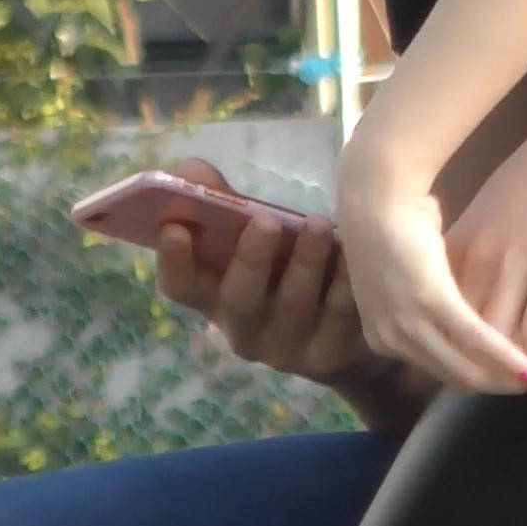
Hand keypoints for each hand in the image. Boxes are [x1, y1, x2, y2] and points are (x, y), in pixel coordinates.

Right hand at [150, 160, 370, 388]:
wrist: (344, 337)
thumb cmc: (287, 271)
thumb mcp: (254, 243)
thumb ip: (224, 206)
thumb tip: (193, 170)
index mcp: (214, 298)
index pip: (181, 287)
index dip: (172, 260)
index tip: (174, 227)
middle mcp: (244, 329)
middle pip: (239, 301)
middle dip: (251, 259)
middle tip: (267, 221)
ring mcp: (286, 349)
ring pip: (293, 307)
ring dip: (305, 263)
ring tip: (318, 225)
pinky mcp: (330, 355)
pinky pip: (338, 316)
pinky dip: (345, 280)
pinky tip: (354, 251)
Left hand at [336, 134, 526, 394]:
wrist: (380, 186)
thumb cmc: (398, 217)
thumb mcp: (410, 273)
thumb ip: (429, 298)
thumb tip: (454, 306)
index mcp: (384, 334)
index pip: (438, 370)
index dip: (475, 374)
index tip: (506, 373)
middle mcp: (391, 338)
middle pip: (454, 376)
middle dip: (494, 385)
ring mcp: (407, 322)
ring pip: (466, 369)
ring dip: (503, 378)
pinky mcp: (430, 300)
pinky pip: (475, 339)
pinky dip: (506, 357)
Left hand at [446, 75, 526, 408]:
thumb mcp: (509, 205)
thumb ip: (493, 240)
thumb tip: (494, 272)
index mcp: (464, 242)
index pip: (440, 313)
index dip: (448, 349)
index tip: (465, 372)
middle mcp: (479, 258)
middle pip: (460, 338)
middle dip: (473, 376)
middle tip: (497, 400)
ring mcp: (514, 265)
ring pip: (496, 347)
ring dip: (509, 385)